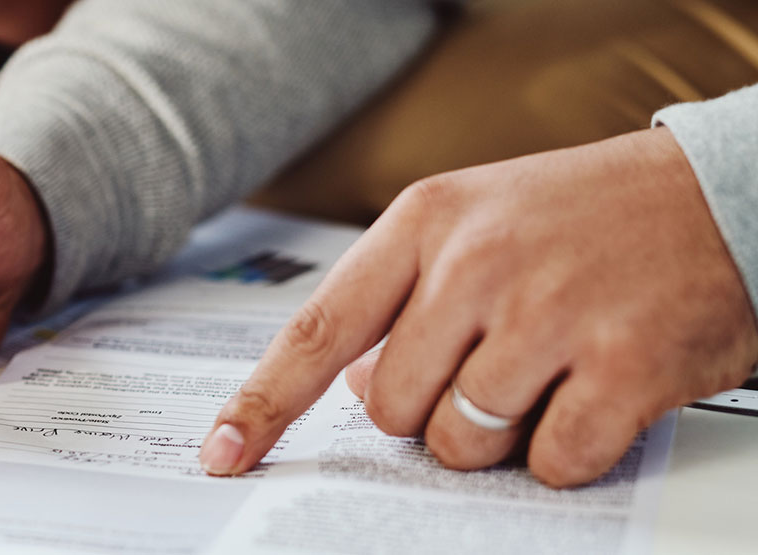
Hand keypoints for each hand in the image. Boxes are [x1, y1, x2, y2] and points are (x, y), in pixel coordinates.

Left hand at [202, 127, 757, 486]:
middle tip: (487, 368)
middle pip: (389, 407)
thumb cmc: (584, 217)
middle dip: (427, 412)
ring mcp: (550, 314)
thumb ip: (402, 300)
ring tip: (545, 374)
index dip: (264, 403)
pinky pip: (551, 462)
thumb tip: (351, 388)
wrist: (723, 196)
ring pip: (461, 442)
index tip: (224, 451)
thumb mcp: (475, 223)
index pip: (316, 331)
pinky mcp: (625, 367)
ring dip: (496, 434)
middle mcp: (478, 263)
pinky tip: (593, 395)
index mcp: (426, 222)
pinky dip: (566, 451)